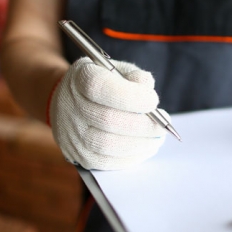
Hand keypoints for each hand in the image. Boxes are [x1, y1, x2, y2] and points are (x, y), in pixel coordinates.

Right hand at [49, 57, 167, 169]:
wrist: (69, 103)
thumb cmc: (102, 84)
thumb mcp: (116, 70)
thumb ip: (132, 76)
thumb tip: (147, 87)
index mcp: (81, 78)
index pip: (100, 87)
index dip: (130, 96)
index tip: (153, 101)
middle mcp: (70, 106)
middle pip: (107, 120)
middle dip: (142, 125)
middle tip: (162, 126)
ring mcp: (71, 134)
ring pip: (107, 145)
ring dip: (140, 144)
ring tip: (157, 138)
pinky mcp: (78, 155)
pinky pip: (107, 162)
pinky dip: (131, 157)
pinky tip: (145, 148)